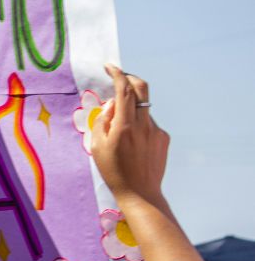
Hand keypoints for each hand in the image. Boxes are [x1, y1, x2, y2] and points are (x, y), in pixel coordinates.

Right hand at [91, 64, 170, 210]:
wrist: (140, 193)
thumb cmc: (113, 171)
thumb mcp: (97, 146)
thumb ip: (103, 120)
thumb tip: (112, 104)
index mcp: (125, 125)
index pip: (124, 89)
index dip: (117, 73)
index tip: (109, 66)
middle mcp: (143, 124)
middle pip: (141, 88)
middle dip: (130, 78)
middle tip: (119, 78)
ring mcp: (156, 131)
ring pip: (143, 108)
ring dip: (131, 108)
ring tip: (120, 130)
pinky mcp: (163, 138)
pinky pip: (148, 123)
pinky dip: (138, 124)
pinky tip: (132, 144)